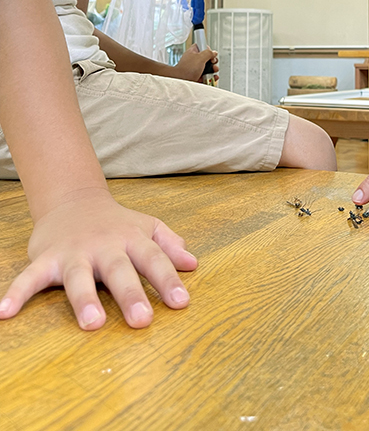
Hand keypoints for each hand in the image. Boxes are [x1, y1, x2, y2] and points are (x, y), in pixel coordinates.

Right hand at [0, 189, 197, 330]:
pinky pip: (30, 277)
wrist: (74, 200)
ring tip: (92, 323)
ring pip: (80, 276)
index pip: (153, 259)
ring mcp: (75, 252)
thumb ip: (169, 244)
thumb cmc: (117, 223)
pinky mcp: (47, 258)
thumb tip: (193, 263)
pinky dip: (17, 292)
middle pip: (120, 270)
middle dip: (131, 294)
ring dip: (85, 299)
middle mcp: (105, 246)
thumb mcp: (147, 227)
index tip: (182, 303)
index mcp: (132, 239)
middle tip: (142, 320)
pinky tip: (4, 312)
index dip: (168, 280)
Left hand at [173, 44, 218, 82]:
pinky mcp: (196, 77)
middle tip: (213, 63)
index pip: (201, 46)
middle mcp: (194, 60)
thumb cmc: (186, 69)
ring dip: (213, 70)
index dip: (207, 49)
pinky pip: (206, 76)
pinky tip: (213, 78)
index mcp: (193, 52)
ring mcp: (195, 69)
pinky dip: (210, 77)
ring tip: (214, 71)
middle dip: (213, 62)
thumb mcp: (200, 57)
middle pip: (207, 58)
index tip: (211, 53)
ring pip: (207, 68)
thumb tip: (214, 52)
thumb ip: (208, 53)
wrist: (180, 81)